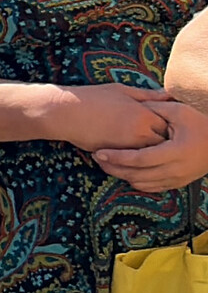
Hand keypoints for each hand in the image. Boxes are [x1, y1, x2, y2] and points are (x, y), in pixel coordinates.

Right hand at [50, 82, 172, 152]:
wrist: (65, 112)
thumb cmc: (92, 98)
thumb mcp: (121, 90)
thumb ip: (147, 95)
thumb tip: (168, 95)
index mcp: (144, 114)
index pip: (169, 126)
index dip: (166, 126)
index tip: (158, 125)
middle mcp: (141, 132)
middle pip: (163, 143)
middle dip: (160, 142)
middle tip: (151, 138)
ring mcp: (129, 146)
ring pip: (150, 155)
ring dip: (148, 153)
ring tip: (139, 146)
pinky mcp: (116, 156)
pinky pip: (133, 162)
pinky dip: (134, 159)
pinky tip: (127, 153)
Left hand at [93, 100, 207, 191]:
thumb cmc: (200, 123)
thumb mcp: (179, 111)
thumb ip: (155, 109)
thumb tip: (131, 105)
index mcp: (176, 152)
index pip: (140, 159)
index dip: (117, 157)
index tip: (99, 152)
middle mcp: (176, 170)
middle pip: (137, 175)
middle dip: (114, 168)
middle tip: (96, 158)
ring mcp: (177, 179)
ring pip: (142, 184)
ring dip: (121, 175)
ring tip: (105, 164)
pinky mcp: (177, 183)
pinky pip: (151, 187)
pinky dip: (134, 181)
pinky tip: (122, 170)